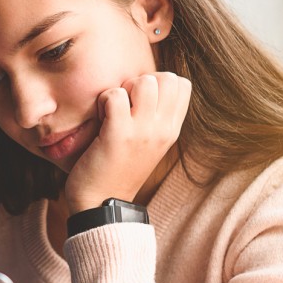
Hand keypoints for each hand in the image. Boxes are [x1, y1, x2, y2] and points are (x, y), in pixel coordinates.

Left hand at [64, 72, 191, 212]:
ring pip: (144, 82)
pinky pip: (115, 96)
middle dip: (141, 82)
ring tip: (113, 111)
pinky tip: (100, 120)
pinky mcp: (119, 134)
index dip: (158, 82)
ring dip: (122, 89)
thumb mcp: (148, 143)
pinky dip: (103, 101)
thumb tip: (147, 84)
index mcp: (171, 130)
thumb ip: (154, 117)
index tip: (140, 101)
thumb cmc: (119, 169)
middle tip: (126, 104)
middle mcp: (163, 129)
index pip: (182, 84)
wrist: (102, 205)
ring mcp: (143, 132)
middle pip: (167, 78)